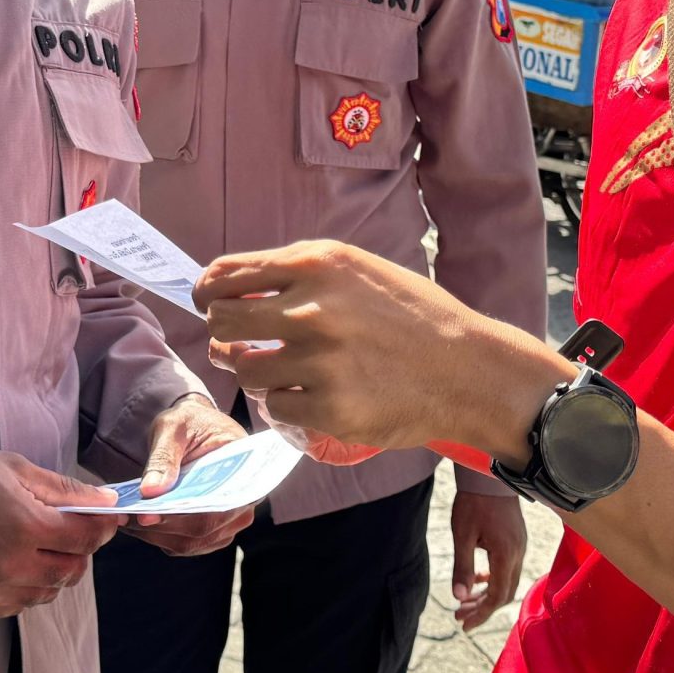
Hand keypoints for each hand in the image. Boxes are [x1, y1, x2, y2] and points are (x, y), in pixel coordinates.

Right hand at [0, 444, 120, 620]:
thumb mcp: (12, 468)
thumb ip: (63, 489)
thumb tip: (104, 501)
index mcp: (23, 528)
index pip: (86, 537)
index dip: (103, 525)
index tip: (106, 517)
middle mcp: (8, 568)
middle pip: (71, 570)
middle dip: (78, 549)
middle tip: (68, 529)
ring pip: (44, 593)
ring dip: (50, 570)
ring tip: (31, 544)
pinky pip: (13, 605)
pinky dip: (20, 586)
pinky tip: (4, 561)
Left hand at [122, 394, 253, 557]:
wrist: (194, 426)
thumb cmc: (189, 423)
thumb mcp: (174, 428)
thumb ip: (164, 457)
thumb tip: (150, 491)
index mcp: (245, 473)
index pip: (218, 505)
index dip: (184, 516)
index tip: (147, 515)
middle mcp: (242, 504)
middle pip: (202, 530)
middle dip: (160, 526)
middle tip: (124, 517)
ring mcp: (227, 522)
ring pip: (189, 542)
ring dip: (154, 534)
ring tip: (124, 518)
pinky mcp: (208, 532)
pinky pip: (182, 543)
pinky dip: (156, 535)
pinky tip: (134, 521)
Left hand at [197, 241, 566, 459]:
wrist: (467, 369)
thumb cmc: (414, 315)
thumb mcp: (358, 269)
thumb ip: (299, 273)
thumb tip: (235, 287)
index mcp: (316, 264)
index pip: (226, 275)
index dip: (207, 291)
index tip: (206, 303)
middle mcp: (311, 309)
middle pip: (223, 321)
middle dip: (221, 333)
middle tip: (232, 343)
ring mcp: (318, 362)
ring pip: (245, 370)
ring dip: (252, 371)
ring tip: (275, 370)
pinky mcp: (328, 408)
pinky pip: (275, 407)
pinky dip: (285, 403)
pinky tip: (310, 395)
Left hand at [448, 489, 526, 629]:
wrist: (489, 475)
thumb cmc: (474, 502)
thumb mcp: (462, 535)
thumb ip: (462, 568)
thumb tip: (459, 597)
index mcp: (506, 555)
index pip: (497, 597)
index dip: (480, 614)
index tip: (464, 624)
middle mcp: (518, 554)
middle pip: (504, 594)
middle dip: (482, 608)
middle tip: (460, 616)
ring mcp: (520, 546)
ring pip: (507, 582)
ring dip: (487, 595)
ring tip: (465, 601)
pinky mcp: (517, 540)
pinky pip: (509, 568)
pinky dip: (494, 579)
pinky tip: (478, 578)